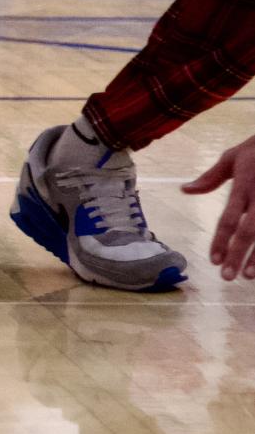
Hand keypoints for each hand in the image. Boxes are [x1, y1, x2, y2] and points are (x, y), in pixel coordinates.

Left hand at [182, 138, 254, 279]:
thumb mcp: (234, 156)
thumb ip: (211, 177)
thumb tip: (184, 189)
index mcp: (245, 185)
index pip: (229, 218)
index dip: (220, 240)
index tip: (212, 260)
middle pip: (249, 230)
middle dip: (238, 254)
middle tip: (227, 277)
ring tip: (249, 277)